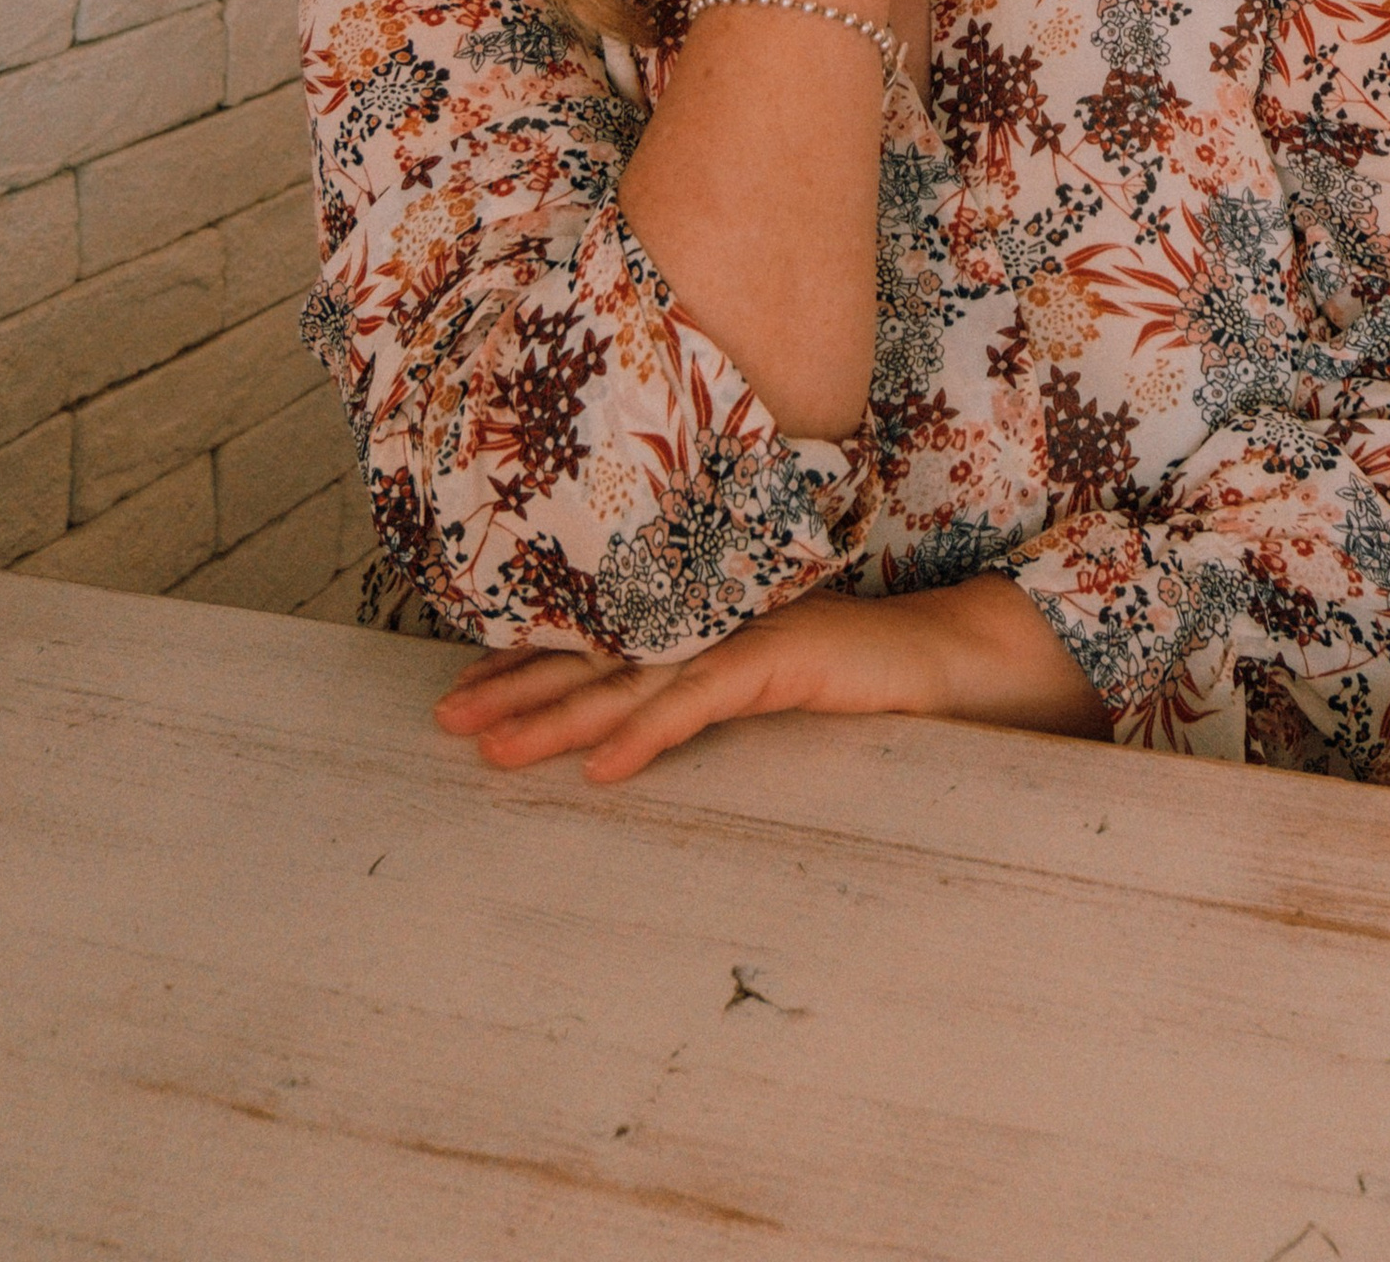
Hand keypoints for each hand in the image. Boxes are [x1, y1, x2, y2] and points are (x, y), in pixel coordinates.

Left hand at [432, 574, 1107, 783]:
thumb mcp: (758, 682)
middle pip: (597, 655)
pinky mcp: (780, 663)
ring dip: (559, 719)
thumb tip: (622, 729)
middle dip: (517, 688)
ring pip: (632, 680)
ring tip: (496, 751)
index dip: (529, 664)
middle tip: (444, 722)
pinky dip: (649, 734)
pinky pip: (701, 702)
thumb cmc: (852, 681)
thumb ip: (699, 688)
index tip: (463, 695)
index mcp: (700, 619)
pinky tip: (604, 771)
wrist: (945, 659)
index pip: (598, 641)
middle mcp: (710, 617)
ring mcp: (741, 635)